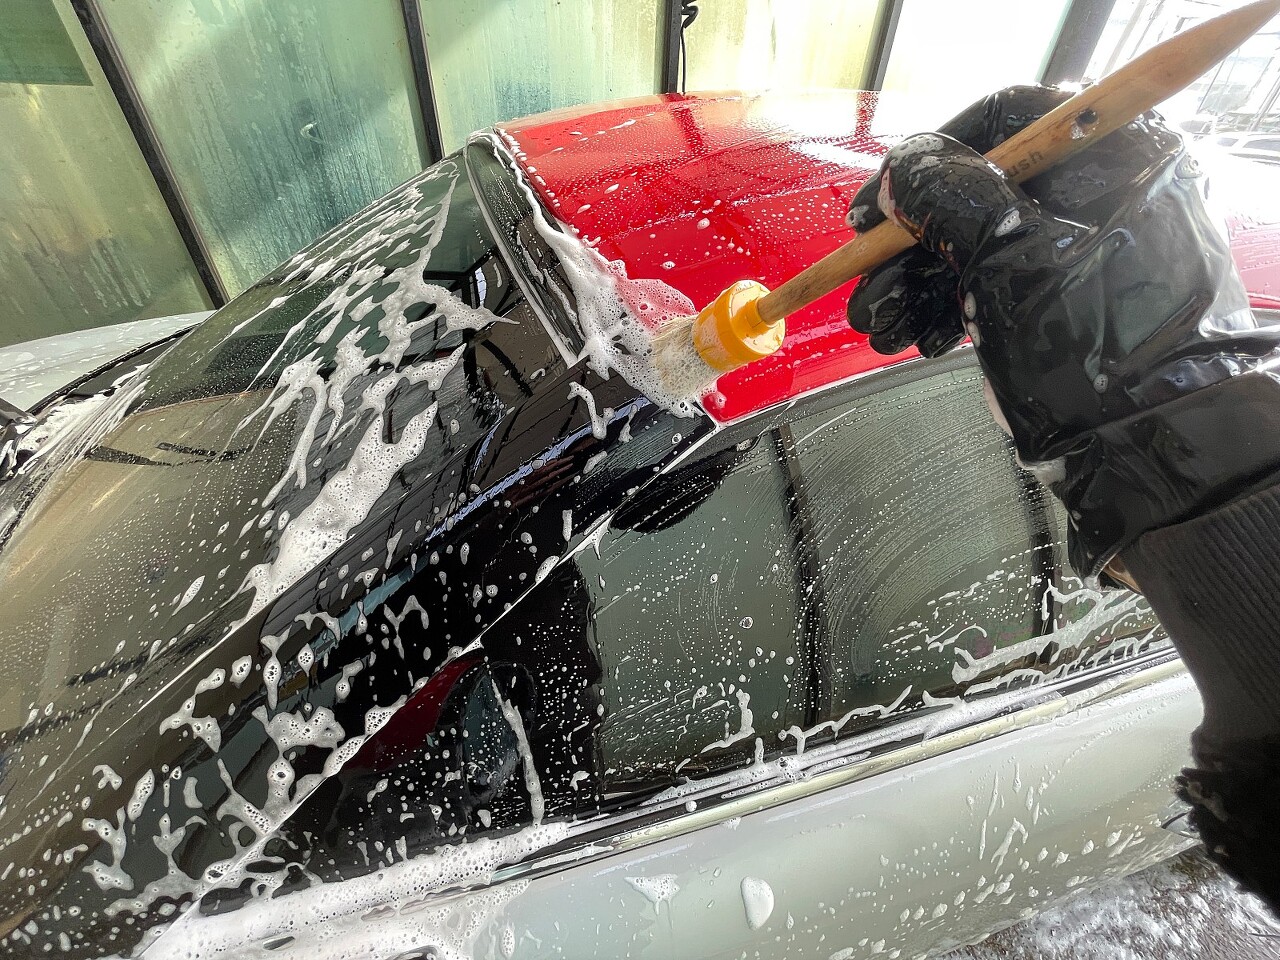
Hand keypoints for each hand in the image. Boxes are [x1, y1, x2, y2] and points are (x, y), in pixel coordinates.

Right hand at [846, 85, 1279, 574]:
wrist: (1140, 450)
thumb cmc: (1097, 349)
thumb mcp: (1012, 257)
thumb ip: (950, 197)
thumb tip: (902, 171)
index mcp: (1114, 159)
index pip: (1006, 119)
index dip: (932, 155)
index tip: (880, 201)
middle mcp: (1098, 196)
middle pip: (979, 188)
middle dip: (912, 238)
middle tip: (868, 273)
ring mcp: (1075, 252)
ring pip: (973, 242)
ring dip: (916, 280)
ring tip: (880, 322)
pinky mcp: (1055, 301)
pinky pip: (985, 283)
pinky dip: (943, 306)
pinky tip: (917, 337)